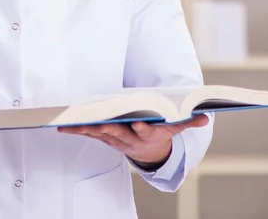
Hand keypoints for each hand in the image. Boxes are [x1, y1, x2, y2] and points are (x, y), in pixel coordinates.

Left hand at [58, 114, 208, 168]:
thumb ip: (188, 122)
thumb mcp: (175, 129)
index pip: (145, 131)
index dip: (142, 129)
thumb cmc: (159, 132)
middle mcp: (129, 138)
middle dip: (107, 128)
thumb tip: (205, 115)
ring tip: (73, 122)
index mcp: (147, 134)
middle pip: (118, 133)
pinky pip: (89, 132)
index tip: (139, 124)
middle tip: (97, 122)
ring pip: (100, 133)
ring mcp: (115, 138)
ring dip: (87, 128)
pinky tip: (62, 126)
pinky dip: (76, 129)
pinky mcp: (104, 136)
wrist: (147, 152)